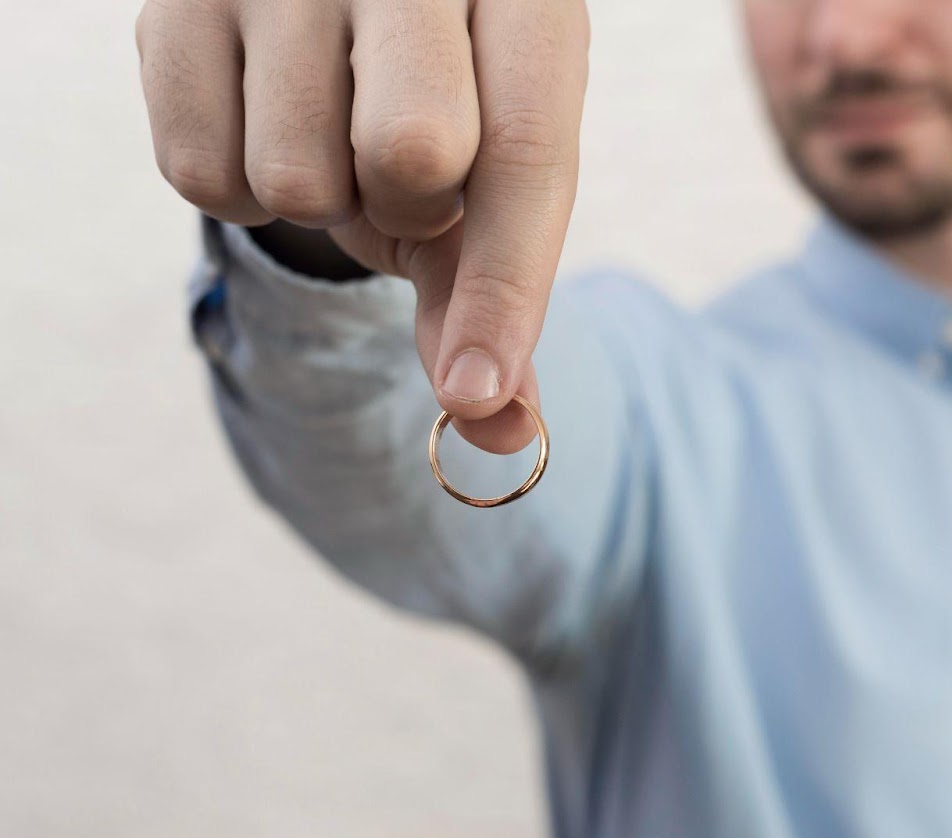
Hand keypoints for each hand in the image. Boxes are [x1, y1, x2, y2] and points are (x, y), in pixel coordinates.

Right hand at [134, 0, 589, 453]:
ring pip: (295, 179)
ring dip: (321, 201)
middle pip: (411, 156)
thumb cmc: (443, 99)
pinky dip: (238, 189)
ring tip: (333, 133)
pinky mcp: (175, 0)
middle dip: (410, 212)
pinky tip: (266, 124)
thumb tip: (501, 431)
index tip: (478, 394)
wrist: (336, 6)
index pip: (527, 150)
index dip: (506, 289)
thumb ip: (496, 297)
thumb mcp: (492, 176)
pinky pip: (200, 176)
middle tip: (403, 178)